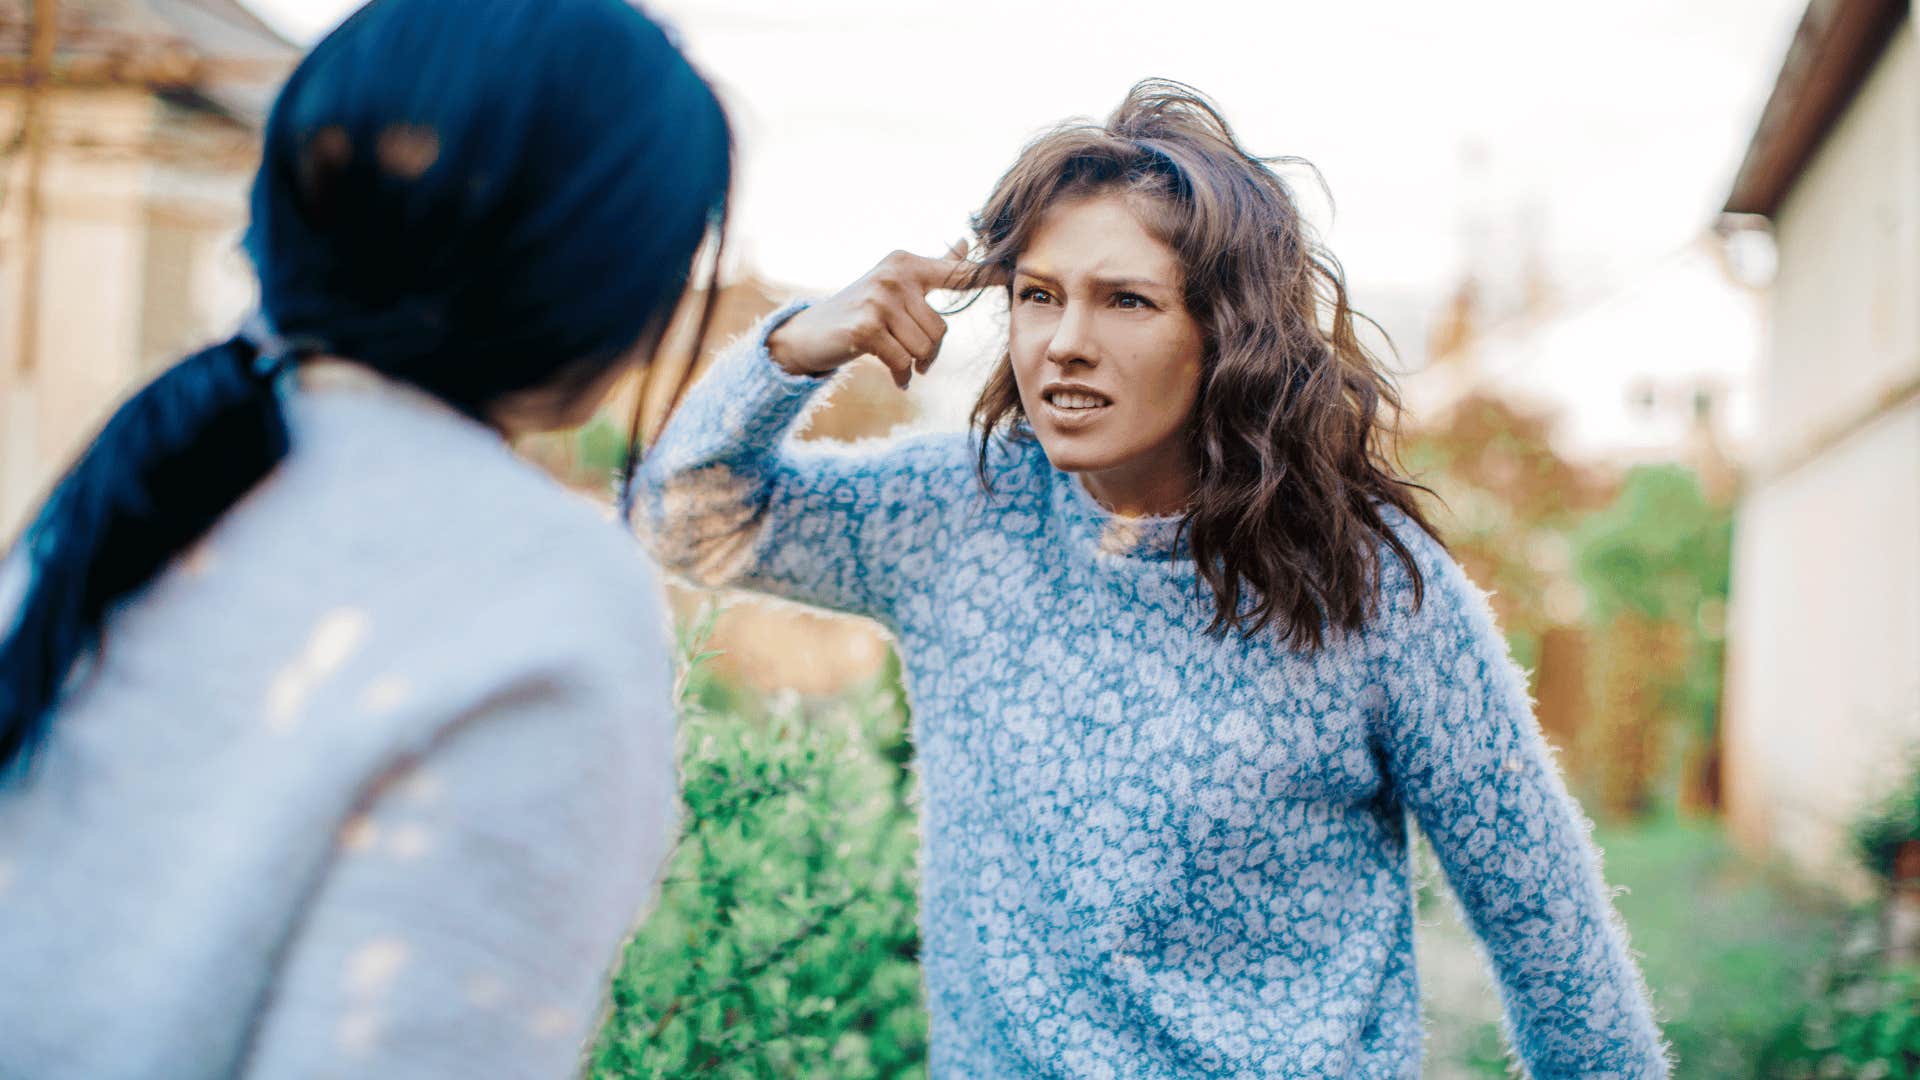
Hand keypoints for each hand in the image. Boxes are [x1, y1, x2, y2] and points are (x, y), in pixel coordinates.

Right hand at [767, 241, 998, 388]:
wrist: (809, 334)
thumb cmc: (859, 310)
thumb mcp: (897, 285)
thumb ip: (934, 268)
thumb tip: (963, 242)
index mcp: (906, 263)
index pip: (955, 273)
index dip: (984, 276)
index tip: (1012, 271)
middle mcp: (894, 275)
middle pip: (940, 330)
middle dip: (927, 352)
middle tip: (909, 355)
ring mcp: (878, 300)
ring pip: (923, 348)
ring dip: (912, 364)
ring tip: (895, 360)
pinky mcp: (865, 327)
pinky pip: (903, 362)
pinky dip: (900, 375)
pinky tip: (894, 376)